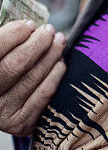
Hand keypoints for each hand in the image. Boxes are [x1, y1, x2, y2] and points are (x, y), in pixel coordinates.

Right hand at [0, 20, 66, 136]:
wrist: (2, 102)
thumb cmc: (2, 67)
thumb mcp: (2, 55)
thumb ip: (9, 41)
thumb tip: (29, 26)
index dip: (15, 34)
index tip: (30, 25)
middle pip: (17, 64)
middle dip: (39, 43)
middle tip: (50, 30)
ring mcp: (1, 112)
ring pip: (33, 77)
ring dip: (51, 55)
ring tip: (59, 42)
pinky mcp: (19, 124)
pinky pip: (43, 95)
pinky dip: (55, 76)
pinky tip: (60, 63)